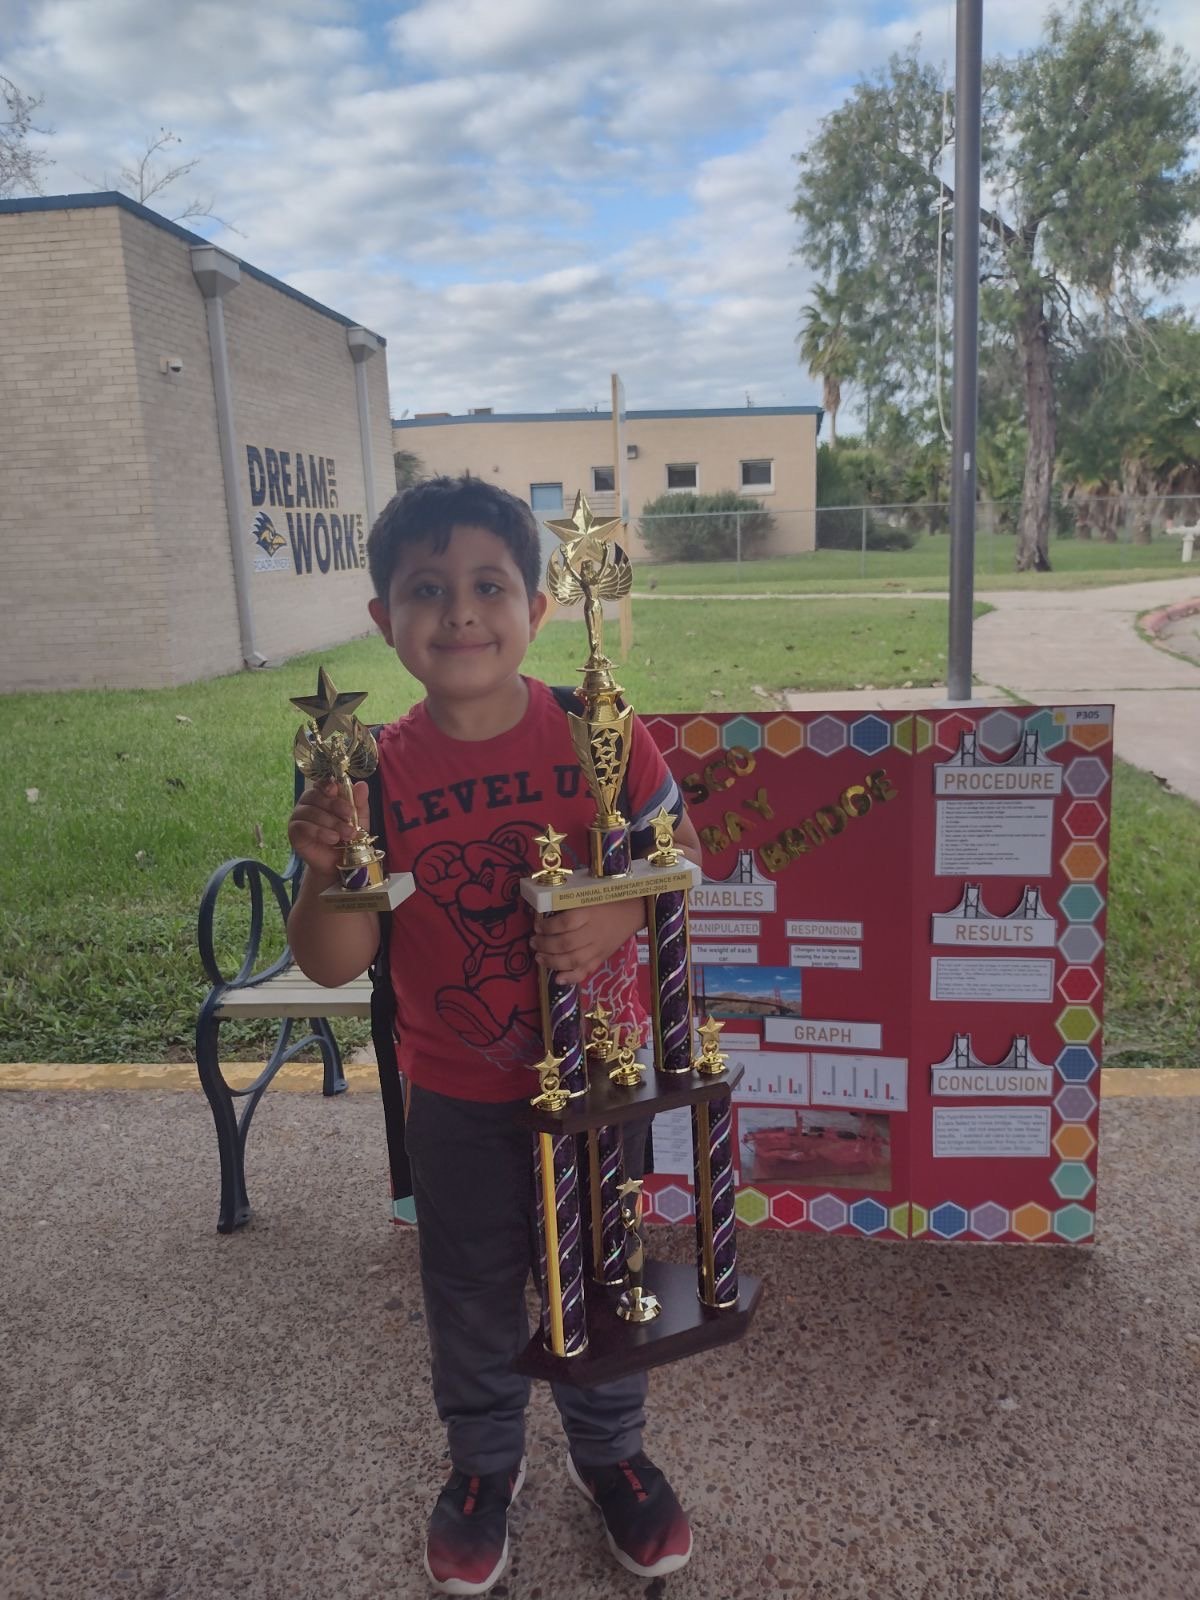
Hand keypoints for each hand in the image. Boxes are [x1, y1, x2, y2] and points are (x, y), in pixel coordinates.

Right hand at [287, 779, 368, 877]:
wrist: (339, 863)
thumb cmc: (348, 837)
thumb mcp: (359, 819)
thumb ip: (359, 802)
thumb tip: (362, 784)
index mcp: (323, 794)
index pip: (322, 783)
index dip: (328, 785)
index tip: (336, 789)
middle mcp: (308, 802)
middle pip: (316, 796)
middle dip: (335, 806)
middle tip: (350, 817)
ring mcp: (299, 816)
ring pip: (311, 812)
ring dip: (331, 822)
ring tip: (346, 834)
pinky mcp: (294, 832)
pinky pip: (303, 827)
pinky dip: (319, 832)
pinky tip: (332, 838)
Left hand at [530, 899, 645, 985]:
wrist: (632, 913)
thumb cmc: (606, 901)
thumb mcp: (587, 897)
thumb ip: (568, 905)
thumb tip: (542, 911)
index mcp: (589, 913)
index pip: (565, 923)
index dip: (548, 927)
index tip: (537, 926)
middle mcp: (593, 932)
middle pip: (566, 943)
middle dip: (545, 945)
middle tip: (533, 943)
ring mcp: (598, 948)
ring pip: (573, 960)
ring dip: (552, 962)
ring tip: (539, 958)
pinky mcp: (601, 959)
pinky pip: (586, 971)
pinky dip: (571, 978)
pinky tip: (558, 979)